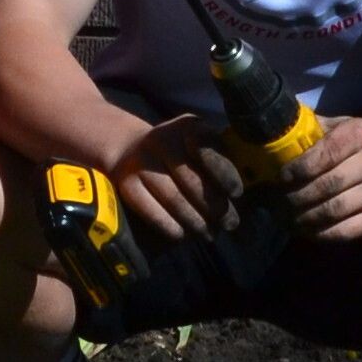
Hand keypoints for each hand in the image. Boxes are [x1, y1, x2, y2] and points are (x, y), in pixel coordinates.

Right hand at [113, 114, 241, 242]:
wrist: (128, 149)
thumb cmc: (178, 155)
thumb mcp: (199, 147)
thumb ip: (219, 164)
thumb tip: (236, 199)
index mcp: (188, 126)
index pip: (209, 149)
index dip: (224, 174)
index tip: (236, 194)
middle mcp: (162, 138)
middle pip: (192, 180)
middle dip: (215, 207)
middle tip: (229, 224)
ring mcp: (140, 160)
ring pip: (174, 199)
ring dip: (196, 222)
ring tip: (209, 234)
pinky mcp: (125, 183)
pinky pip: (152, 211)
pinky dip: (170, 226)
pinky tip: (182, 235)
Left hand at [284, 115, 361, 245]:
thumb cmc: (352, 142)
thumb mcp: (335, 126)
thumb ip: (308, 132)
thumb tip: (271, 142)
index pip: (326, 153)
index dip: (299, 168)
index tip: (280, 177)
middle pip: (328, 185)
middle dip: (295, 196)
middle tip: (274, 202)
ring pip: (334, 210)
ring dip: (303, 217)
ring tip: (283, 217)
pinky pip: (345, 231)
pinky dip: (319, 233)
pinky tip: (302, 228)